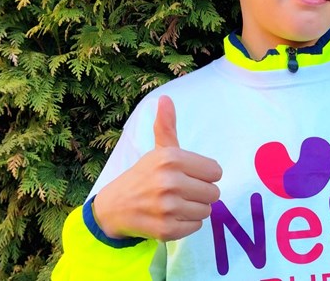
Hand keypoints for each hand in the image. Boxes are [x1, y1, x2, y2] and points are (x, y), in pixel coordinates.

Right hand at [93, 95, 222, 240]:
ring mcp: (167, 207)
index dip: (204, 174)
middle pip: (214, 192)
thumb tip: (166, 99)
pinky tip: (171, 216)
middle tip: (182, 191)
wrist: (114, 207)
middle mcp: (169, 182)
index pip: (216, 171)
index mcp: (171, 158)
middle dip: (201, 193)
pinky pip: (196, 227)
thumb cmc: (143, 176)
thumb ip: (167, 126)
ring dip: (194, 209)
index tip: (189, 175)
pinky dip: (187, 224)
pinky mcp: (166, 229)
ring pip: (207, 211)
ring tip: (176, 204)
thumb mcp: (157, 151)